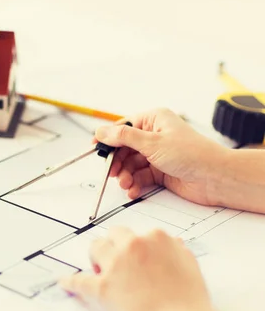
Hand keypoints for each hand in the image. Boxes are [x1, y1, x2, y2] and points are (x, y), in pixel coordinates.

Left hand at [59, 227, 211, 310]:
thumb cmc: (189, 301)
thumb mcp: (190, 265)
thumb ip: (176, 250)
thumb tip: (170, 243)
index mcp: (155, 238)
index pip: (137, 235)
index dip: (134, 248)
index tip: (134, 259)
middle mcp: (133, 246)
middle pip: (113, 235)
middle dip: (114, 246)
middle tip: (117, 263)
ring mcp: (115, 265)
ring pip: (95, 248)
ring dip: (97, 258)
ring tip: (99, 270)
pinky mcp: (100, 287)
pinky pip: (78, 280)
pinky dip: (70, 282)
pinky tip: (65, 282)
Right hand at [92, 108, 228, 204]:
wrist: (215, 178)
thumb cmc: (191, 154)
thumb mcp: (152, 143)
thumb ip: (123, 138)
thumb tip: (101, 131)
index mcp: (154, 120)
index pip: (123, 127)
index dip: (108, 138)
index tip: (96, 148)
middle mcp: (154, 136)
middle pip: (124, 148)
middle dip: (117, 162)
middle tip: (112, 173)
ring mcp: (157, 154)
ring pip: (130, 164)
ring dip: (125, 176)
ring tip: (126, 184)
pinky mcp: (160, 171)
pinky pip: (139, 177)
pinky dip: (135, 184)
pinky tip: (134, 190)